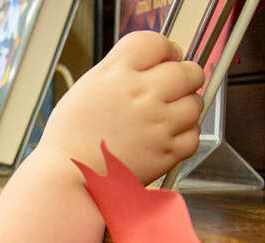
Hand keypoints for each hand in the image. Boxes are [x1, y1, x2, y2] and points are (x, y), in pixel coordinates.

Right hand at [39, 31, 204, 184]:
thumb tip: (151, 65)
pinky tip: (168, 135)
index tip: (166, 58)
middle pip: (186, 71)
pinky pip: (193, 136)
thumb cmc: (71, 137)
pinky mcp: (166, 152)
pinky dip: (185, 135)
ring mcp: (157, 124)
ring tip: (169, 114)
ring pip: (194, 104)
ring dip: (186, 106)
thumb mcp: (88, 86)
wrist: (70, 176)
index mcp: (117, 73)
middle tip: (175, 85)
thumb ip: (122, 69)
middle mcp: (141, 94)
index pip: (156, 43)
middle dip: (184, 76)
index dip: (165, 50)